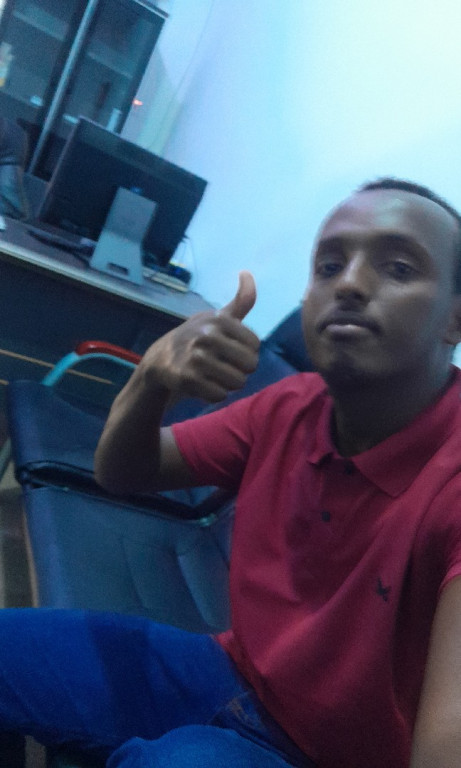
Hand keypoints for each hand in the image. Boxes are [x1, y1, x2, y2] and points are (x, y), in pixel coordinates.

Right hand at [140, 271, 259, 401]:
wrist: (159, 360)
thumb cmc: (198, 338)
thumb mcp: (218, 318)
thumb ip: (240, 301)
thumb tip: (247, 272)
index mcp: (219, 319)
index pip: (255, 345)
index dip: (246, 352)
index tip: (230, 350)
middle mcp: (207, 335)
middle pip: (250, 365)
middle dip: (240, 370)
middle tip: (223, 366)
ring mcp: (195, 357)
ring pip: (237, 382)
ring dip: (228, 384)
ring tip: (213, 375)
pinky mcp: (185, 379)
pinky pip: (219, 395)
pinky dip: (214, 394)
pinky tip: (202, 385)